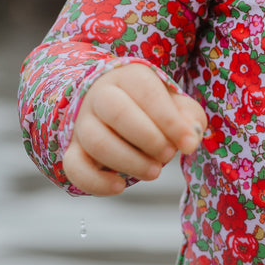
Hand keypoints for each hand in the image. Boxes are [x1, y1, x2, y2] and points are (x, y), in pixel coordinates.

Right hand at [62, 62, 207, 195]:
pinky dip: (95, 182)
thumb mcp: (175, 104)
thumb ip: (189, 117)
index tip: (188, 144)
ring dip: (129, 162)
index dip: (170, 122)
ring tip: (154, 171)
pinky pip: (74, 167)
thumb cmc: (152, 109)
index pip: (147, 93)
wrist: (116, 110)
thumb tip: (191, 138)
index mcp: (128, 77)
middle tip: (169, 155)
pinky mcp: (72, 150)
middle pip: (116, 112)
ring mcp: (82, 123)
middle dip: (148, 138)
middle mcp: (99, 96)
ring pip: (96, 141)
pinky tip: (119, 186)